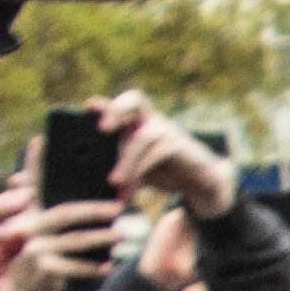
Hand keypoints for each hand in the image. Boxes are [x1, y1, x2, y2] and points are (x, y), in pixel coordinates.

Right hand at [0, 186, 124, 290]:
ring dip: (100, 237)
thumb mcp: (46, 242)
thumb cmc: (41, 265)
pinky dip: (91, 268)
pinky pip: (72, 267)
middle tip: (119, 209)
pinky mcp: (41, 269)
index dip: (85, 201)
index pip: (60, 205)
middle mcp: (30, 229)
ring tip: (121, 235)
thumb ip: (61, 228)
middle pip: (65, 214)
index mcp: (32, 218)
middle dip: (93, 210)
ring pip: (73, 239)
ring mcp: (35, 249)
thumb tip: (99, 213)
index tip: (111, 199)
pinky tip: (108, 268)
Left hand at [98, 84, 236, 218]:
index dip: (106, 104)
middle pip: (135, 100)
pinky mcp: (179, 145)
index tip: (89, 107)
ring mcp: (167, 131)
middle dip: (117, 109)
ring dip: (127, 161)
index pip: (122, 105)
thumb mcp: (136, 166)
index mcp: (138, 122)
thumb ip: (118, 162)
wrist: (200, 181)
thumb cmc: (165, 171)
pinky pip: (156, 153)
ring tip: (114, 182)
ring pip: (142, 138)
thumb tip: (91, 176)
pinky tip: (130, 190)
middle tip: (103, 129)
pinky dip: (140, 173)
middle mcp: (152, 120)